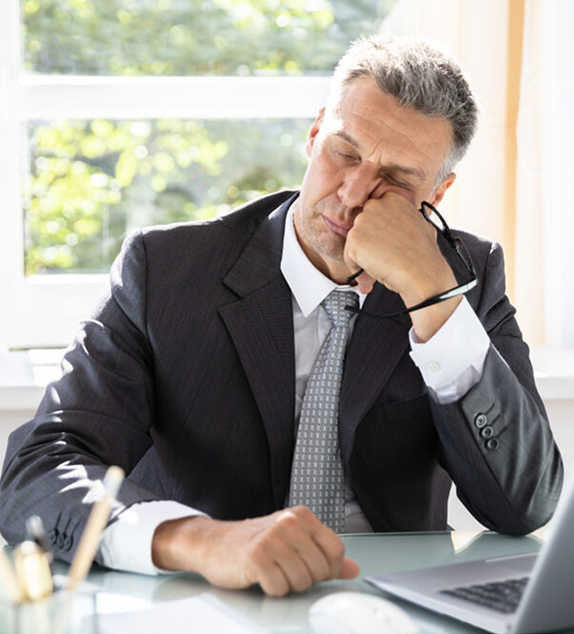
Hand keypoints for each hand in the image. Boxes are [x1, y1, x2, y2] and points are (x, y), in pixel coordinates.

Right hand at [151, 506, 359, 595]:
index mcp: (301, 516)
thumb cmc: (253, 542)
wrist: (213, 543)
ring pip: (301, 582)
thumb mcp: (292, 542)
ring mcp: (272, 538)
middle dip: (305, 579)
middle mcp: (288, 522)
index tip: (311, 567)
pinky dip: (271, 589)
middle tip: (284, 569)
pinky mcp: (256, 557)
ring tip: (272, 571)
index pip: (337, 550)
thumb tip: (353, 568)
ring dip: (287, 584)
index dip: (327, 568)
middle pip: (320, 570)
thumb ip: (324, 554)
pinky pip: (279, 588)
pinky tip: (260, 576)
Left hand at [344, 192, 460, 340]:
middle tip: (381, 260)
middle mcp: (376, 205)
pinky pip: (349, 255)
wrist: (422, 272)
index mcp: (393, 198)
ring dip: (363, 257)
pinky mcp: (354, 237)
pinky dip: (356, 268)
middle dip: (369, 244)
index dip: (378, 231)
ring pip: (355, 242)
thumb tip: (396, 227)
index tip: (383, 244)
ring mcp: (363, 220)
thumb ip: (404, 219)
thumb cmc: (424, 254)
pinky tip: (371, 276)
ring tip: (378, 271)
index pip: (375, 213)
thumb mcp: (421, 225)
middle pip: (363, 227)